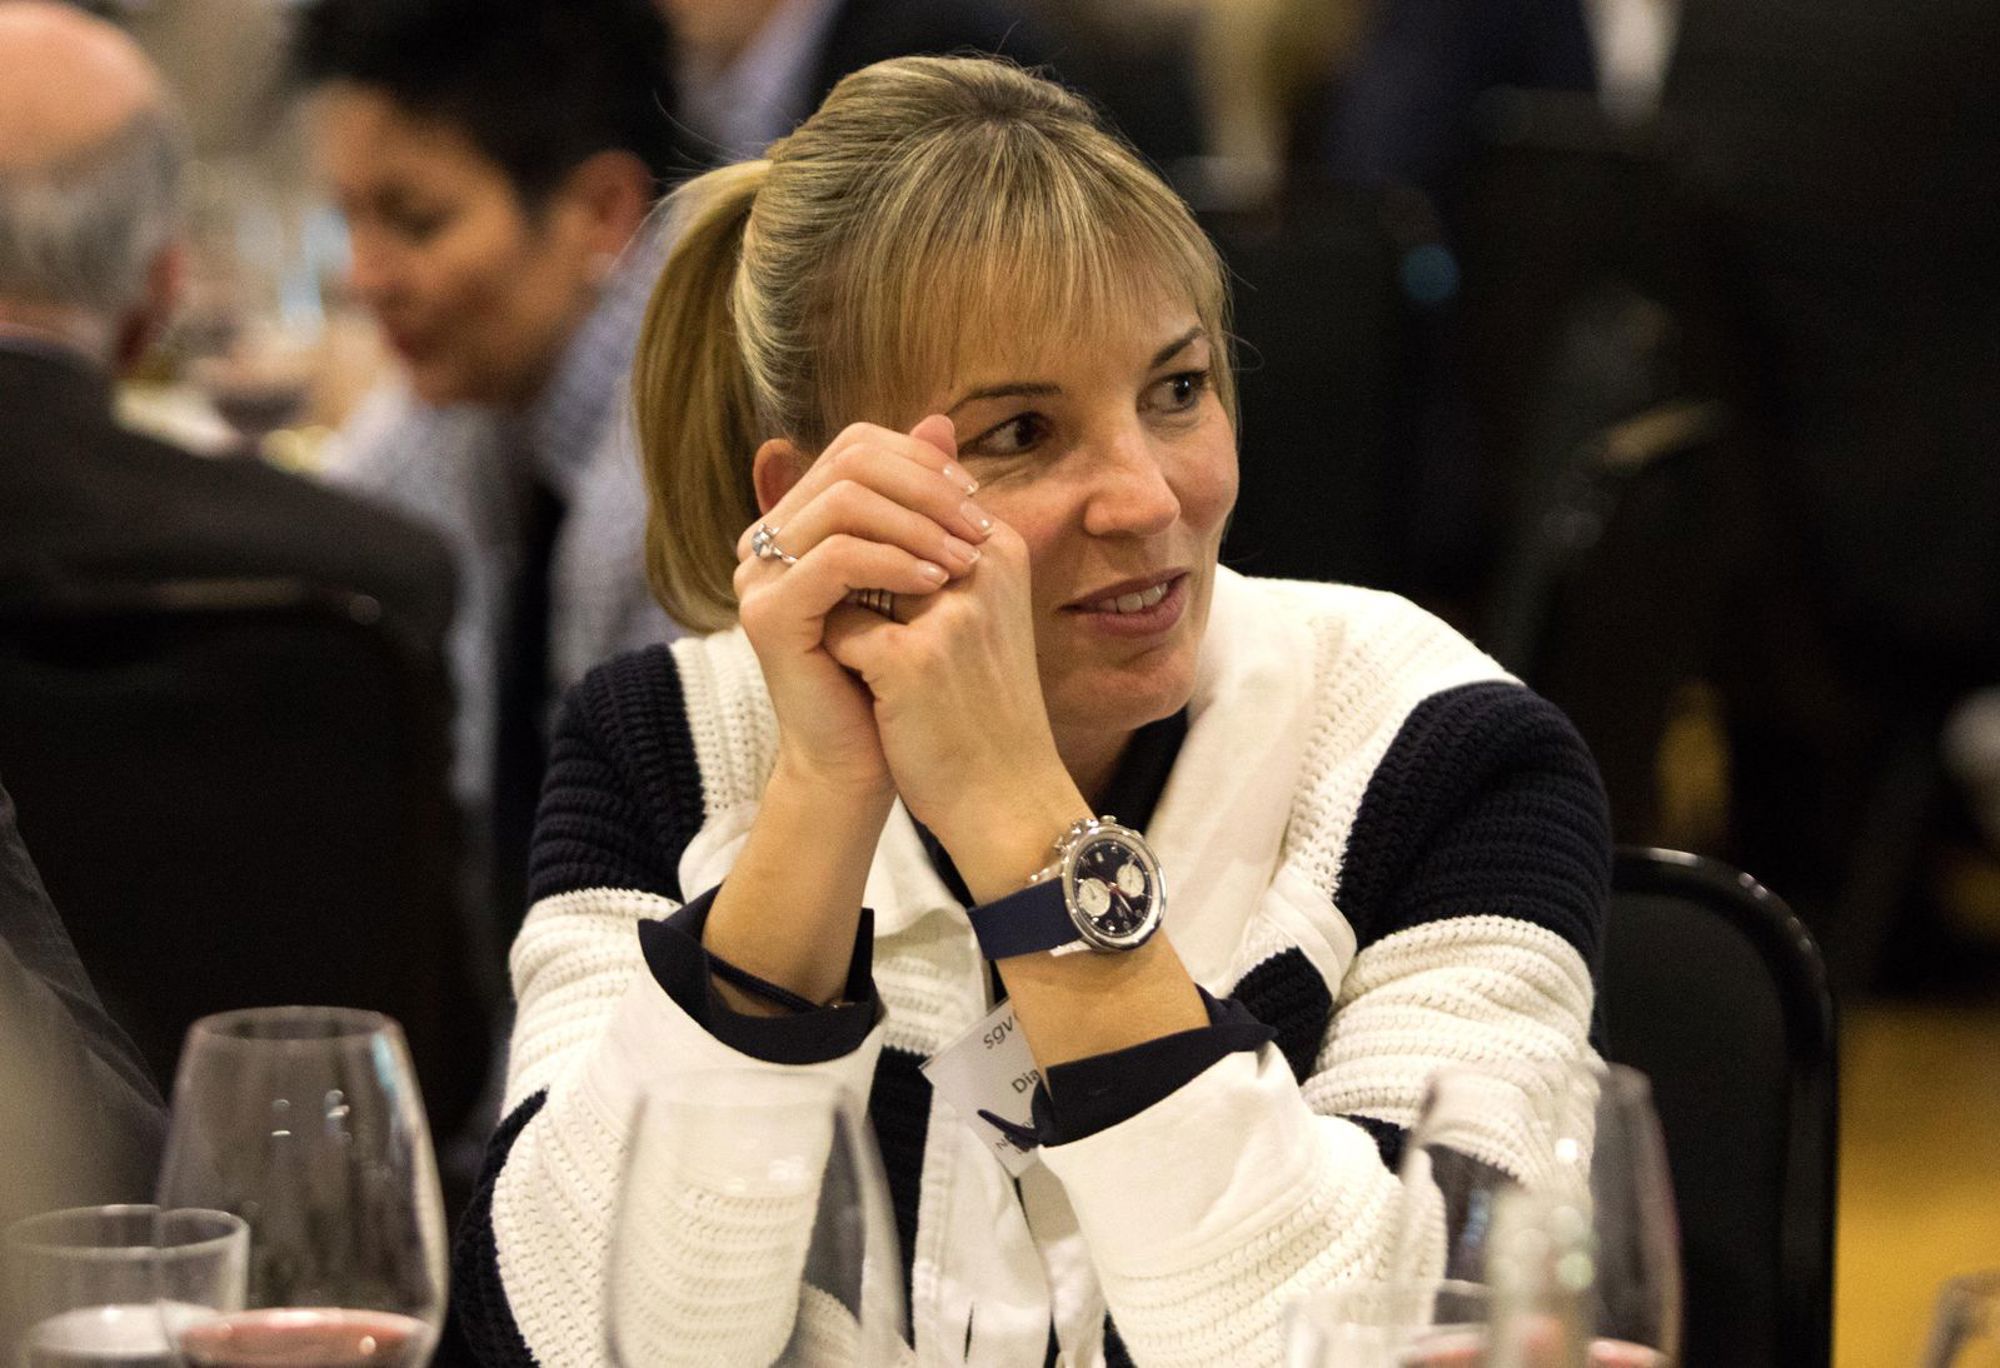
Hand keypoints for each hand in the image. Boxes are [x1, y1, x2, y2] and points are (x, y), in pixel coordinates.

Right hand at [734, 415, 990, 797]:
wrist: (866, 760)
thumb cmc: (897, 671)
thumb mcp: (918, 570)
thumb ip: (922, 500)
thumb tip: (942, 418)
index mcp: (799, 520)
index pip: (856, 447)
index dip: (920, 459)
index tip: (975, 497)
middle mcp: (768, 539)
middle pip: (848, 461)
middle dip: (926, 486)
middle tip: (977, 525)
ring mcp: (759, 575)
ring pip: (844, 502)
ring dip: (918, 523)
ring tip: (964, 559)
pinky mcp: (767, 614)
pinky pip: (834, 558)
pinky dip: (893, 562)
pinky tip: (935, 584)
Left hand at [821, 441, 1085, 887]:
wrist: (1006, 796)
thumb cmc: (984, 704)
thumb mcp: (976, 611)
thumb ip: (936, 541)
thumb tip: (907, 465)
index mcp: (999, 548)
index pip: (906, 497)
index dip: (865, 535)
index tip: (863, 582)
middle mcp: (980, 567)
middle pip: (870, 525)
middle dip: (842, 559)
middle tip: (844, 611)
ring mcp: (948, 611)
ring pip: (848, 571)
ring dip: (839, 605)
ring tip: (856, 651)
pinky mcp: (913, 659)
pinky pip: (839, 630)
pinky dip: (838, 657)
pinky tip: (864, 691)